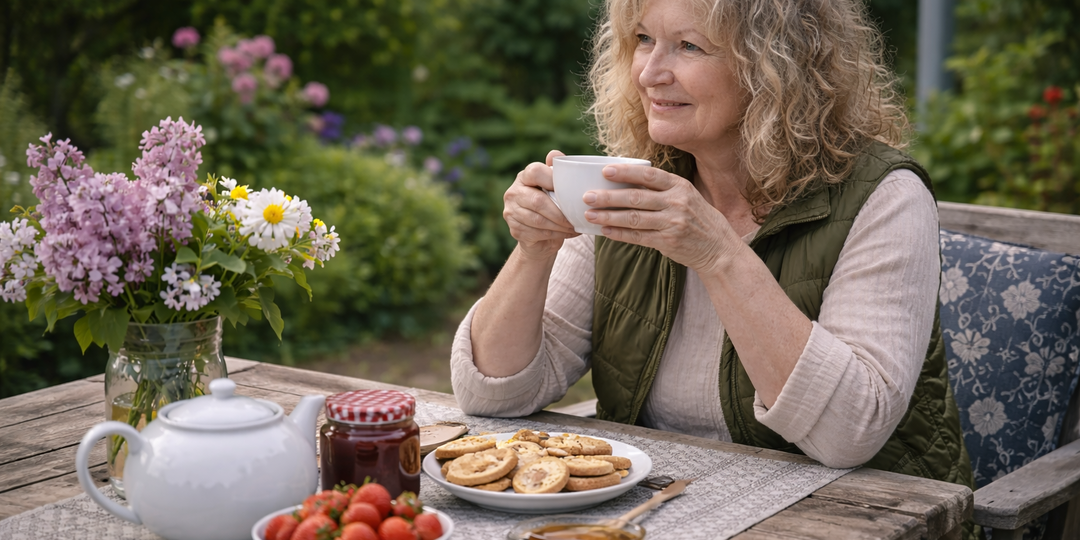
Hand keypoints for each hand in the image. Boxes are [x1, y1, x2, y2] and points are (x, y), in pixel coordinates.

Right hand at [502, 150, 580, 259]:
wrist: (538, 236)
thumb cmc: (550, 205)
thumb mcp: (554, 188)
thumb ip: (556, 171)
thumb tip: (555, 154)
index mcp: (523, 177)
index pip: (534, 172)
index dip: (552, 179)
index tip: (569, 190)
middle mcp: (513, 193)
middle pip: (538, 201)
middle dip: (560, 212)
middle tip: (576, 218)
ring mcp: (511, 212)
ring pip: (538, 220)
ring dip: (560, 225)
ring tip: (575, 226)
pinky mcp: (514, 230)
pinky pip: (538, 233)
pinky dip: (556, 235)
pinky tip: (568, 233)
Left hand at [582, 165, 740, 273]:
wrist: (719, 249)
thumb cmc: (698, 219)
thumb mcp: (687, 196)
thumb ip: (663, 189)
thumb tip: (627, 182)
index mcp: (680, 186)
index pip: (649, 176)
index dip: (626, 173)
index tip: (605, 171)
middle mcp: (677, 203)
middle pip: (636, 198)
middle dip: (609, 197)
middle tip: (587, 196)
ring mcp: (673, 223)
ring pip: (634, 218)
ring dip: (609, 216)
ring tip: (590, 214)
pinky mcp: (668, 242)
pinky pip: (638, 237)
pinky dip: (620, 234)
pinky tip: (605, 231)